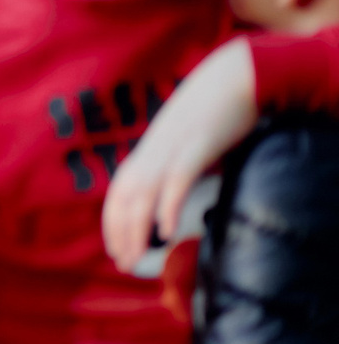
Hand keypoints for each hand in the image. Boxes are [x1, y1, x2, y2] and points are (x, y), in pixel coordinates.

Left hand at [104, 38, 253, 272]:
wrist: (231, 78)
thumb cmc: (210, 114)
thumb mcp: (183, 144)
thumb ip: (174, 169)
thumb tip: (172, 198)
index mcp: (147, 153)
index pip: (117, 194)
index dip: (112, 224)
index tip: (115, 251)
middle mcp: (152, 152)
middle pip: (125, 198)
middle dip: (120, 234)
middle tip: (125, 265)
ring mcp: (172, 149)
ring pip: (144, 194)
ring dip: (137, 229)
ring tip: (136, 257)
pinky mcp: (196, 145)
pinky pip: (177, 179)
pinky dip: (167, 205)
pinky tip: (164, 231)